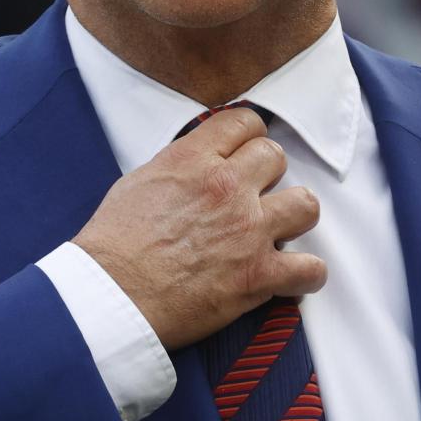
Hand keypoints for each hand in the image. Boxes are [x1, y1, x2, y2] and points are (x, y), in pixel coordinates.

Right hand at [72, 108, 325, 347]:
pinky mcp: (258, 276)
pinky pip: (310, 269)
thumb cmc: (112, 247)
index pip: (244, 122)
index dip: (248, 138)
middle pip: (277, 157)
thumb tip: (197, 166)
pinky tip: (290, 279)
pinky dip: (305, 276)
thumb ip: (177, 168)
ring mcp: (248, 230)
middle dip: (267, 177)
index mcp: (192, 159)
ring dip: (294, 218)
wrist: (110, 297)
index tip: (245, 153)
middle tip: (252, 198)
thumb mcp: (138, 183)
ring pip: (306, 205)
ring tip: (278, 232)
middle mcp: (227, 187)